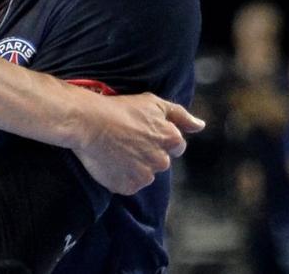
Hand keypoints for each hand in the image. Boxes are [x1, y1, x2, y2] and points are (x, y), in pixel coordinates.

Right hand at [72, 91, 205, 194]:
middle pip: (160, 162)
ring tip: (115, 150)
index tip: (140, 132)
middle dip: (147, 154)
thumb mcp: (152, 103)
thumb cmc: (119, 108)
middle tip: (126, 140)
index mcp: (171, 140)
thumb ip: (180, 115)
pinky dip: (120, 176)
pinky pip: (128, 185)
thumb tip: (201, 126)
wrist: (87, 122)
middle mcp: (162, 161)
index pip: (175, 146)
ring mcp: (145, 176)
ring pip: (144, 174)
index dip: (158, 138)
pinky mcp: (128, 187)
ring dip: (133, 166)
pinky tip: (109, 161)